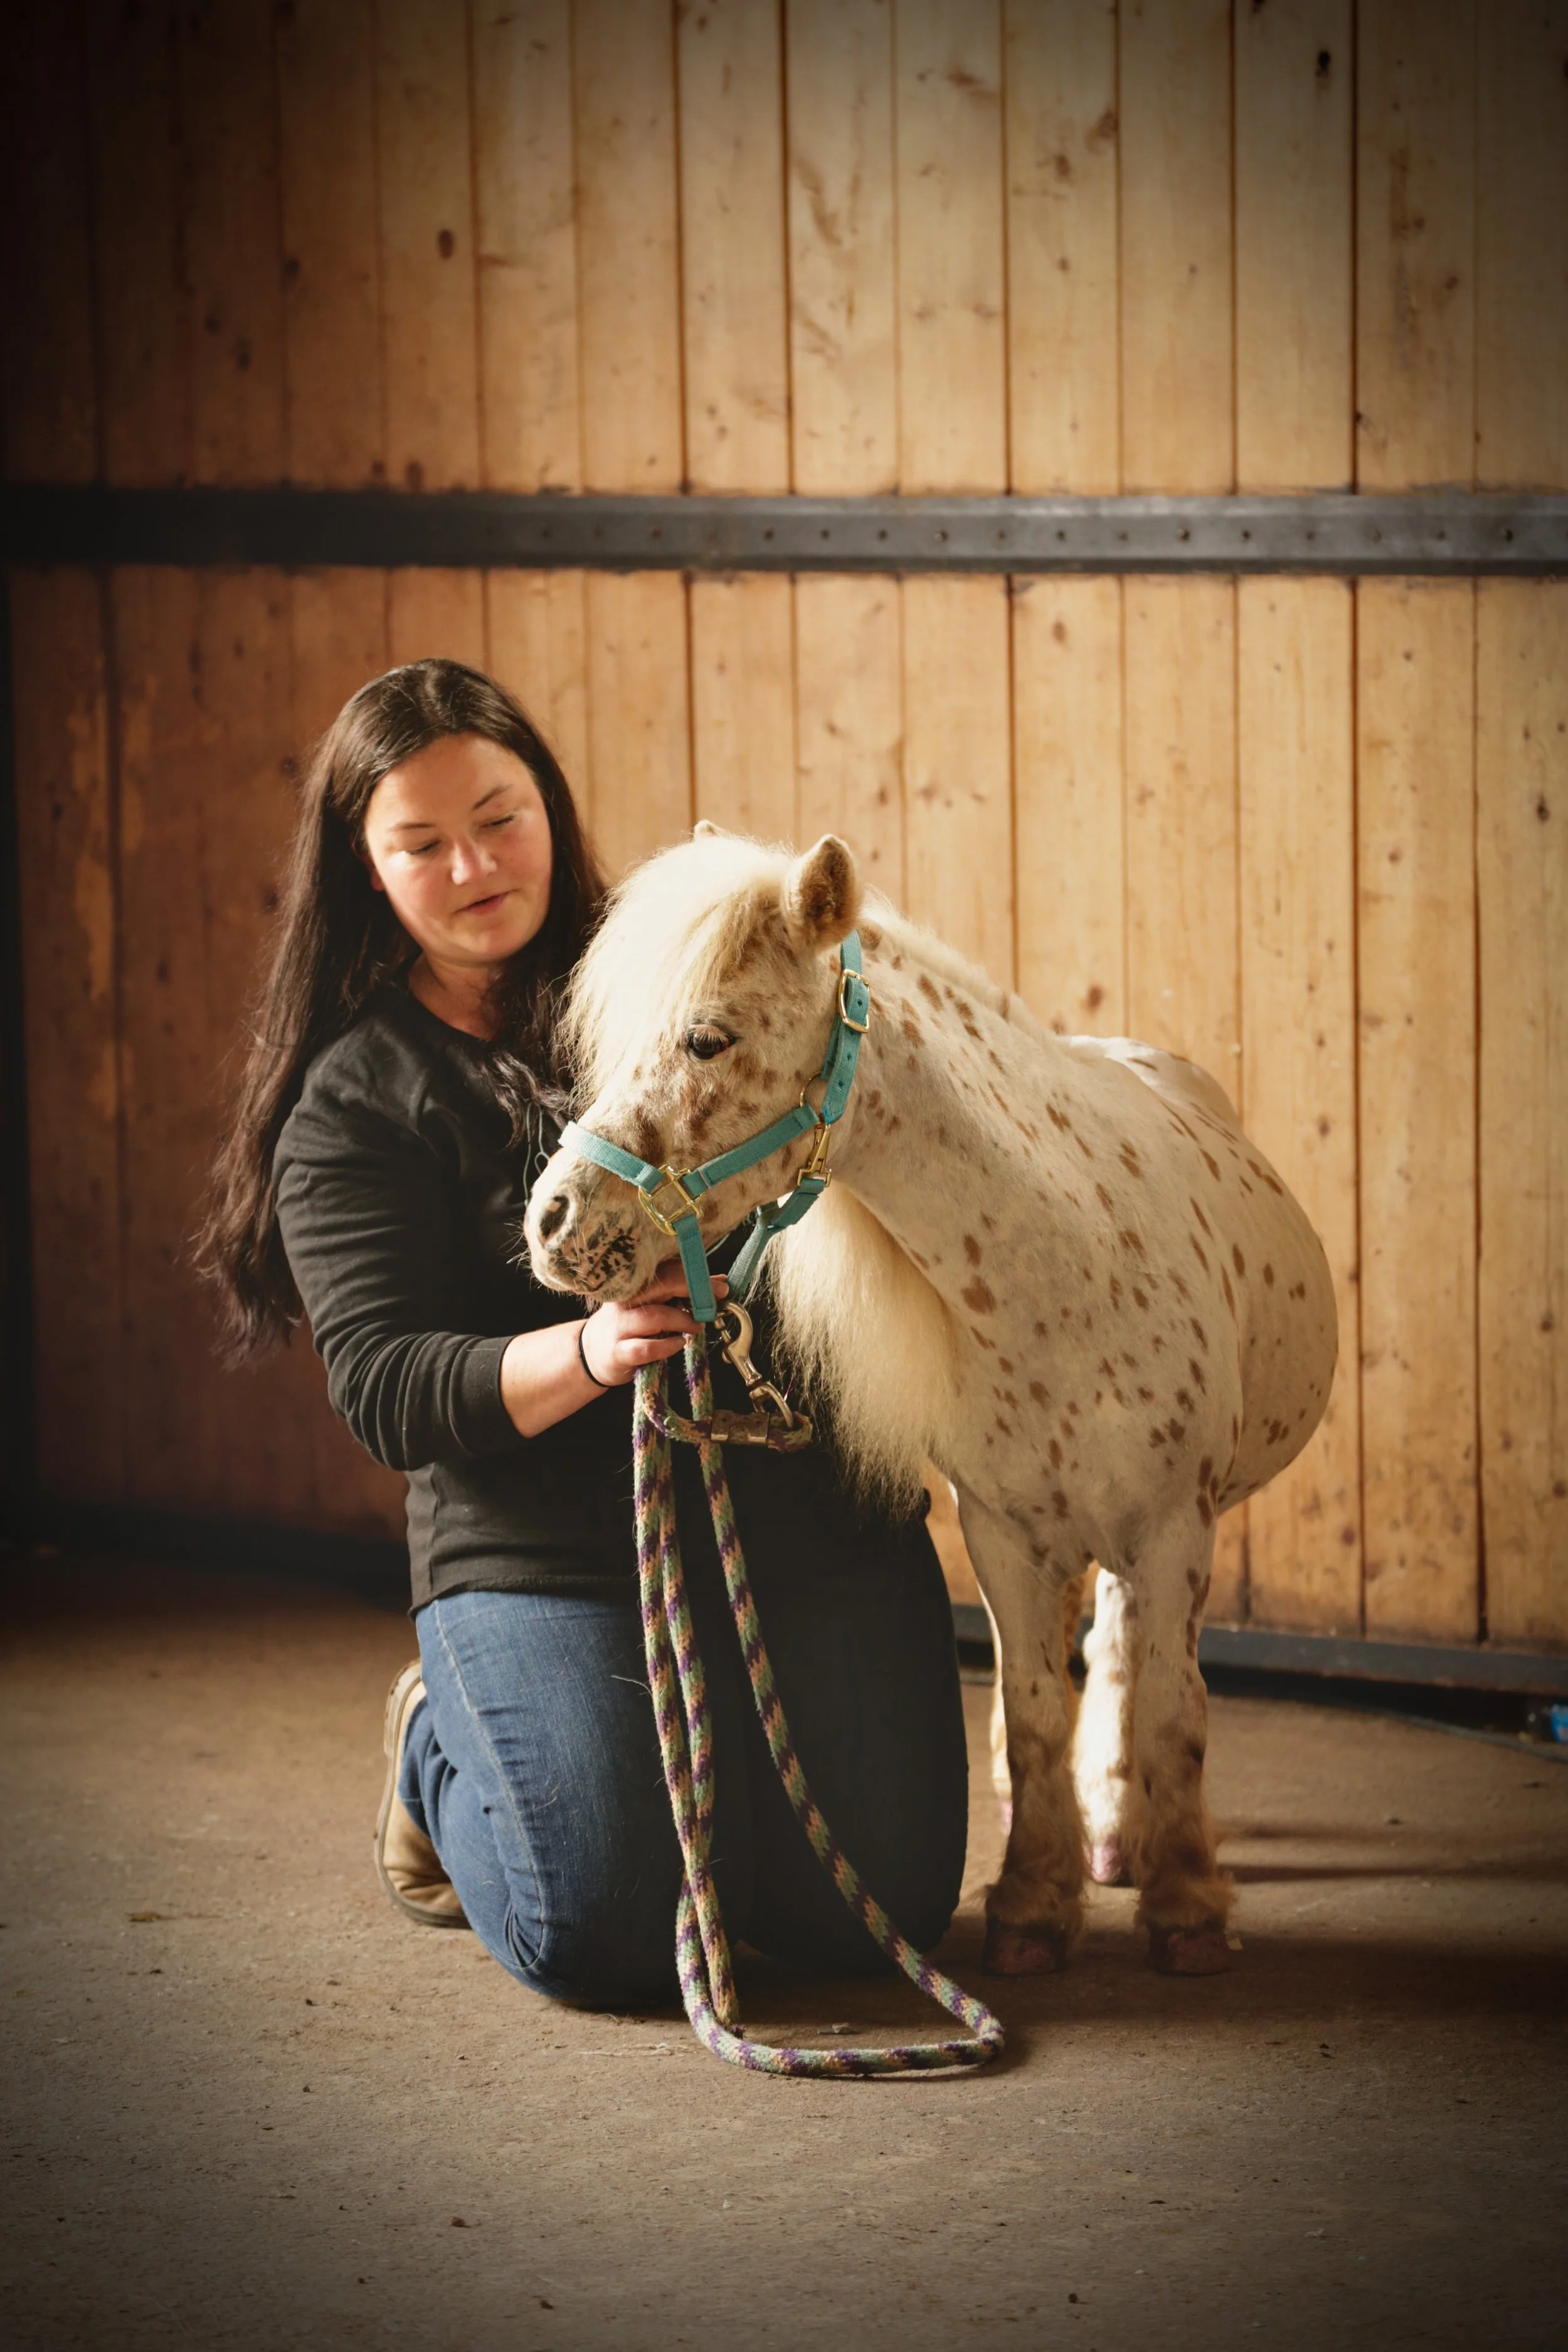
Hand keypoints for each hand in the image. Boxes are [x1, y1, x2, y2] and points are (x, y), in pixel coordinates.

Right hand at [578, 1265, 726, 1388]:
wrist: (592, 1352)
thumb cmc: (630, 1324)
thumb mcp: (655, 1304)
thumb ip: (683, 1292)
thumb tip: (720, 1281)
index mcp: (636, 1283)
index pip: (667, 1269)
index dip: (695, 1274)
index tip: (720, 1285)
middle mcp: (626, 1299)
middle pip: (661, 1284)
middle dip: (692, 1289)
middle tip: (715, 1300)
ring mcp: (620, 1325)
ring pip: (654, 1316)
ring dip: (682, 1320)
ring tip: (698, 1327)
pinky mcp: (618, 1351)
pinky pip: (645, 1347)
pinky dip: (666, 1346)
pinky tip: (679, 1344)